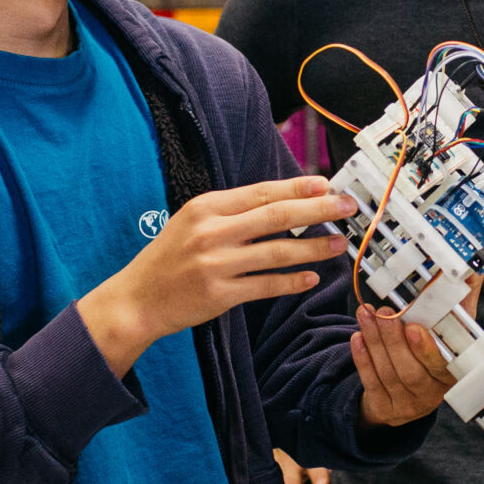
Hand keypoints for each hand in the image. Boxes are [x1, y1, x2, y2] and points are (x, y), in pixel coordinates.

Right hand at [78, 177, 355, 376]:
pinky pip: (266, 285)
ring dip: (313, 248)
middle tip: (347, 207)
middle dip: (318, 210)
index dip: (297, 187)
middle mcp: (212, 231)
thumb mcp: (192, 221)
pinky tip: (311, 278)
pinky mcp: (219, 294)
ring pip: (277, 252)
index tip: (327, 184)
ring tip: (338, 244)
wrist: (136, 299)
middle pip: (276, 216)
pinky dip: (292, 281)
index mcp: (206, 207)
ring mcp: (216, 264)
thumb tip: (282, 200)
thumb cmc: (169, 258)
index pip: (261, 192)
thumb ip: (231, 211)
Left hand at [353, 305, 454, 425]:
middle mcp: (431, 394)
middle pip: (410, 371)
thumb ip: (461, 303)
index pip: (441, 366)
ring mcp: (407, 404)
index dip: (426, 349)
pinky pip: (372, 383)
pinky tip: (357, 337)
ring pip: (389, 374)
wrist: (407, 392)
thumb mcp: (450, 331)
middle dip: (394, 341)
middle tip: (383, 314)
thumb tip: (473, 271)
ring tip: (366, 315)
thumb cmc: (431, 353)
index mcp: (451, 375)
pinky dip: (363, 359)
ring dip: (375, 343)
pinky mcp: (385, 407)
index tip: (413, 328)